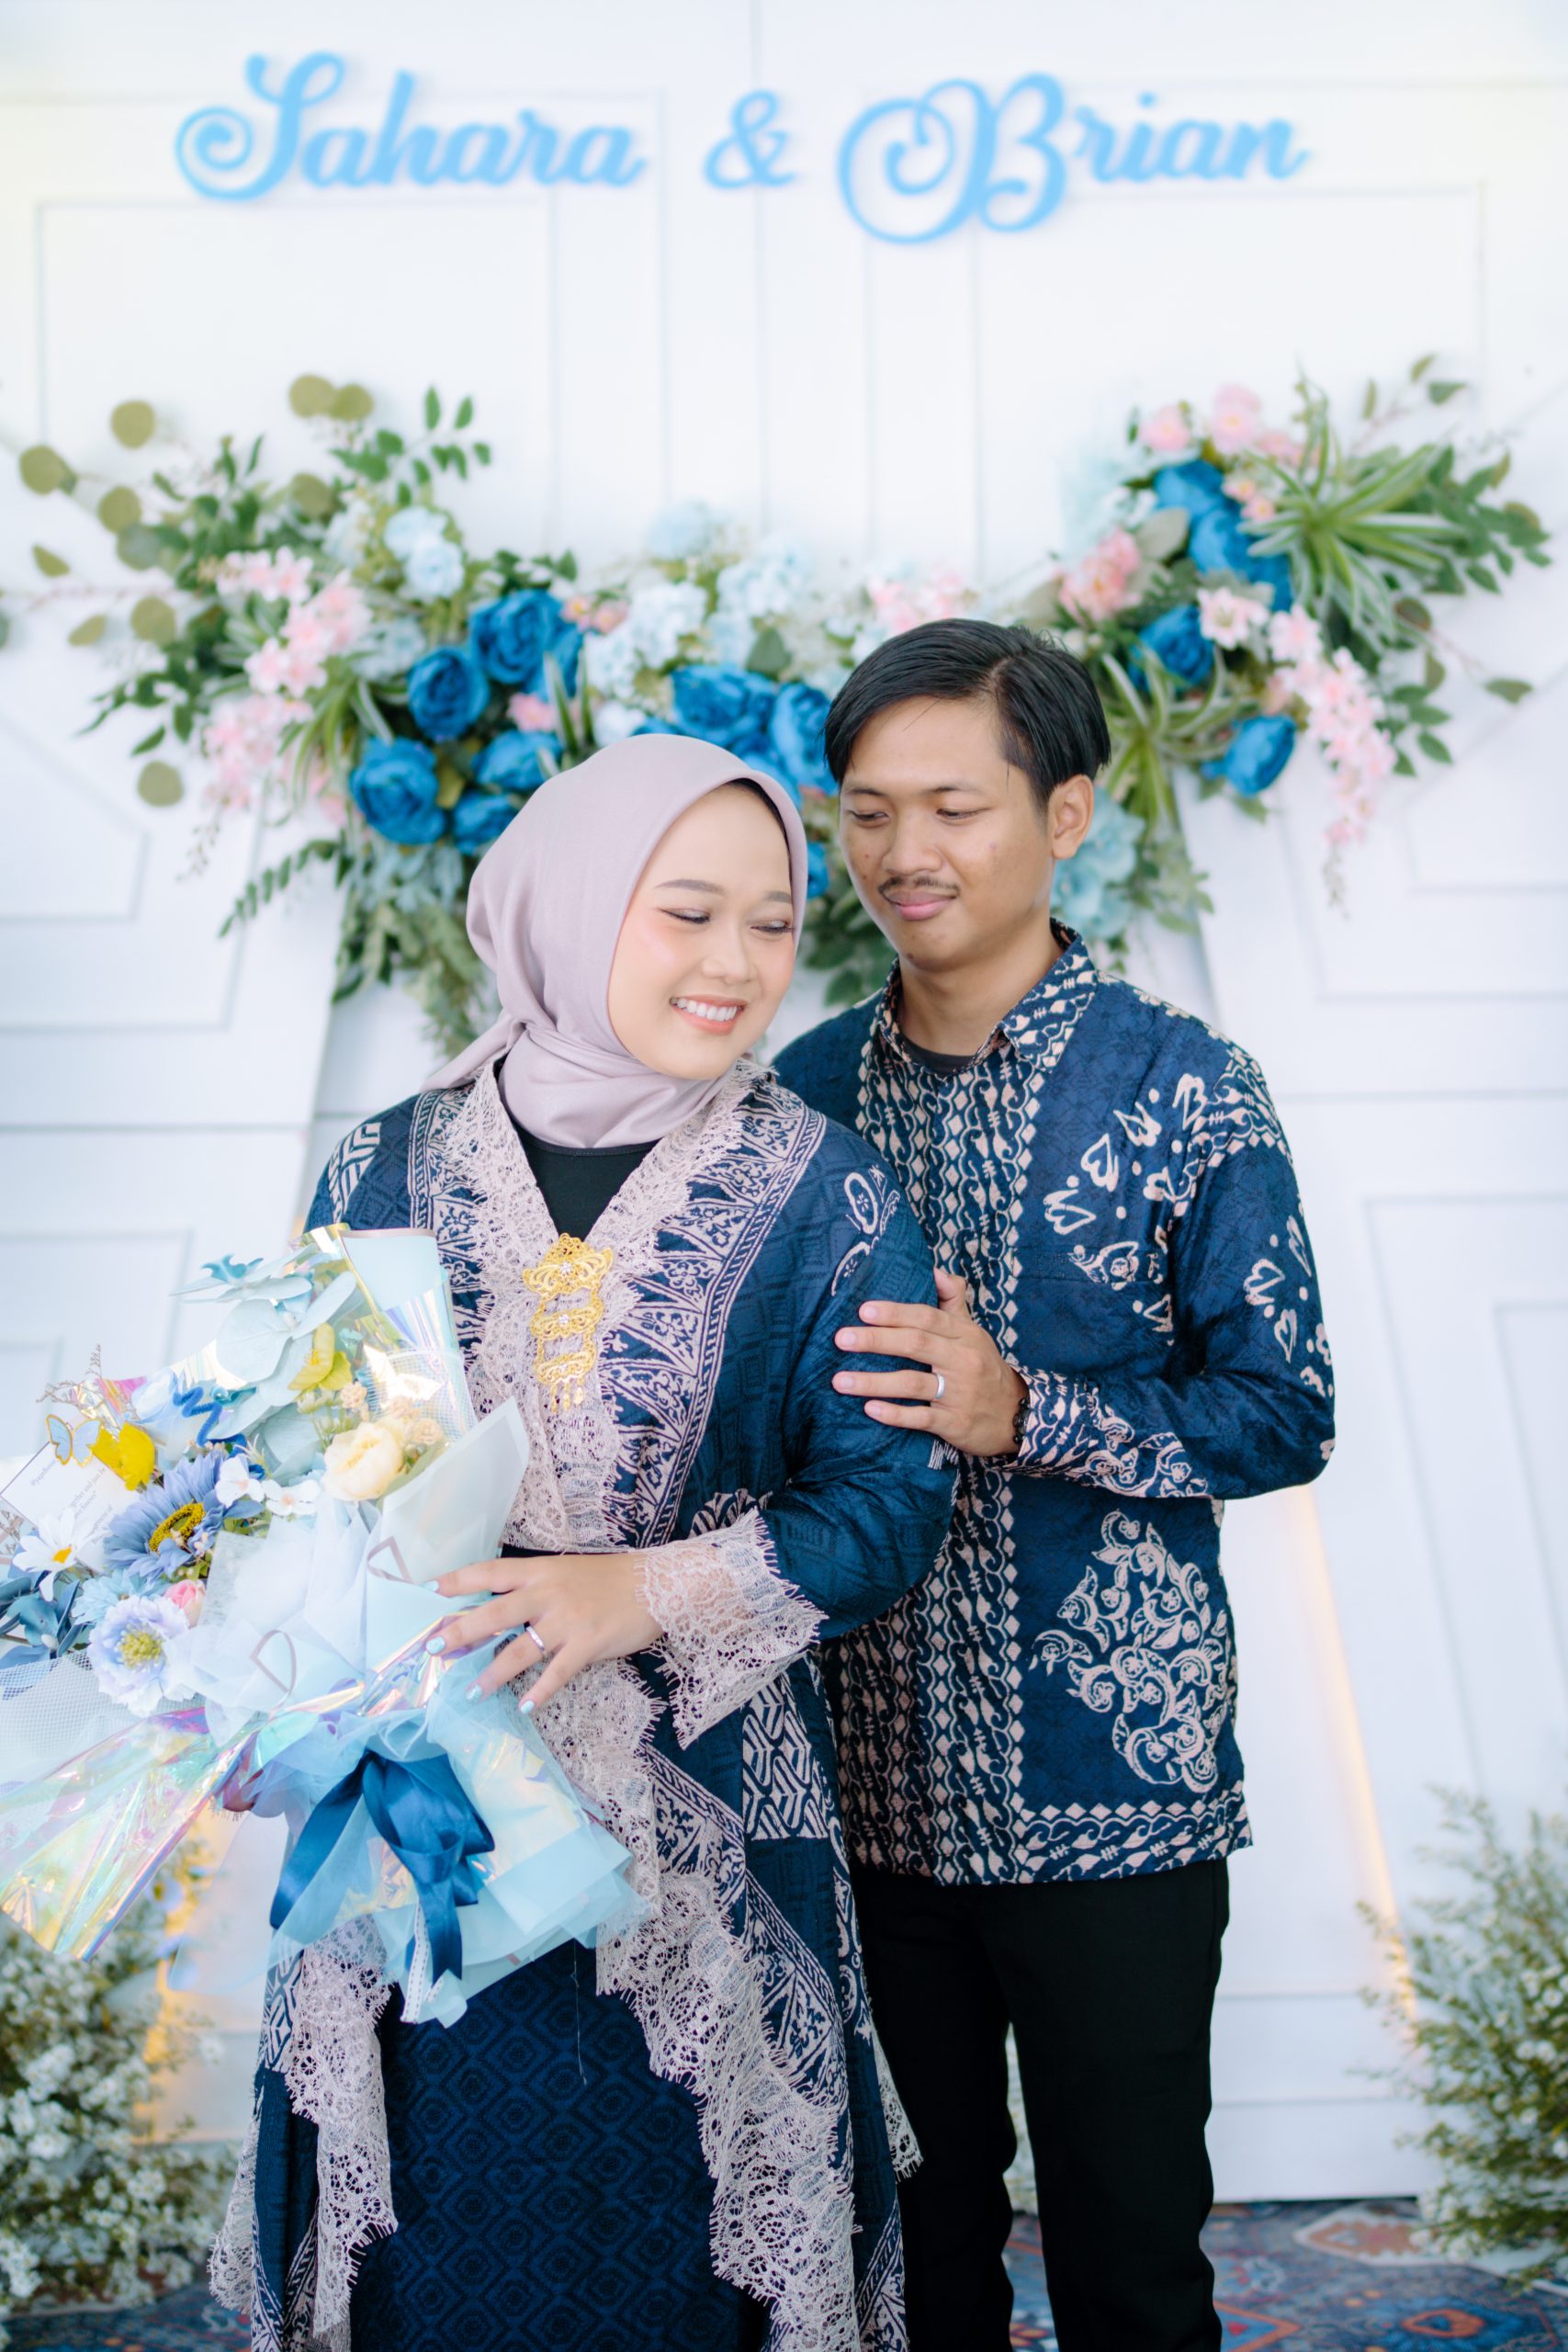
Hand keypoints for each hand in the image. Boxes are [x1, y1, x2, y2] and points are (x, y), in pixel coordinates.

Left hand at [432, 1553, 661, 1707]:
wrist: (657, 1583)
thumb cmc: (609, 1580)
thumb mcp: (566, 1573)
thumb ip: (534, 1589)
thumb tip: (496, 1610)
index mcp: (540, 1571)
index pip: (490, 1572)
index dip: (458, 1581)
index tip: (429, 1591)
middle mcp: (548, 1594)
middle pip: (495, 1612)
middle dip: (461, 1632)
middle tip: (433, 1648)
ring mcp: (567, 1621)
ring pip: (520, 1650)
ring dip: (493, 1673)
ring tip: (472, 1692)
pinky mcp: (588, 1644)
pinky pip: (557, 1673)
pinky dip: (539, 1692)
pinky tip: (524, 1707)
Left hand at [832, 1269, 1027, 1458]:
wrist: (1018, 1415)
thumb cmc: (984, 1368)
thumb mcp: (974, 1332)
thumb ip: (953, 1301)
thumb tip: (935, 1270)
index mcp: (964, 1335)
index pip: (926, 1317)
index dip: (895, 1313)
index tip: (863, 1310)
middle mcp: (963, 1360)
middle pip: (915, 1345)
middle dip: (875, 1340)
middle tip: (841, 1339)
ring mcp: (960, 1393)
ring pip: (912, 1383)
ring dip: (873, 1382)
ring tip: (839, 1380)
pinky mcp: (956, 1423)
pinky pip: (922, 1418)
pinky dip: (895, 1414)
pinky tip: (869, 1409)